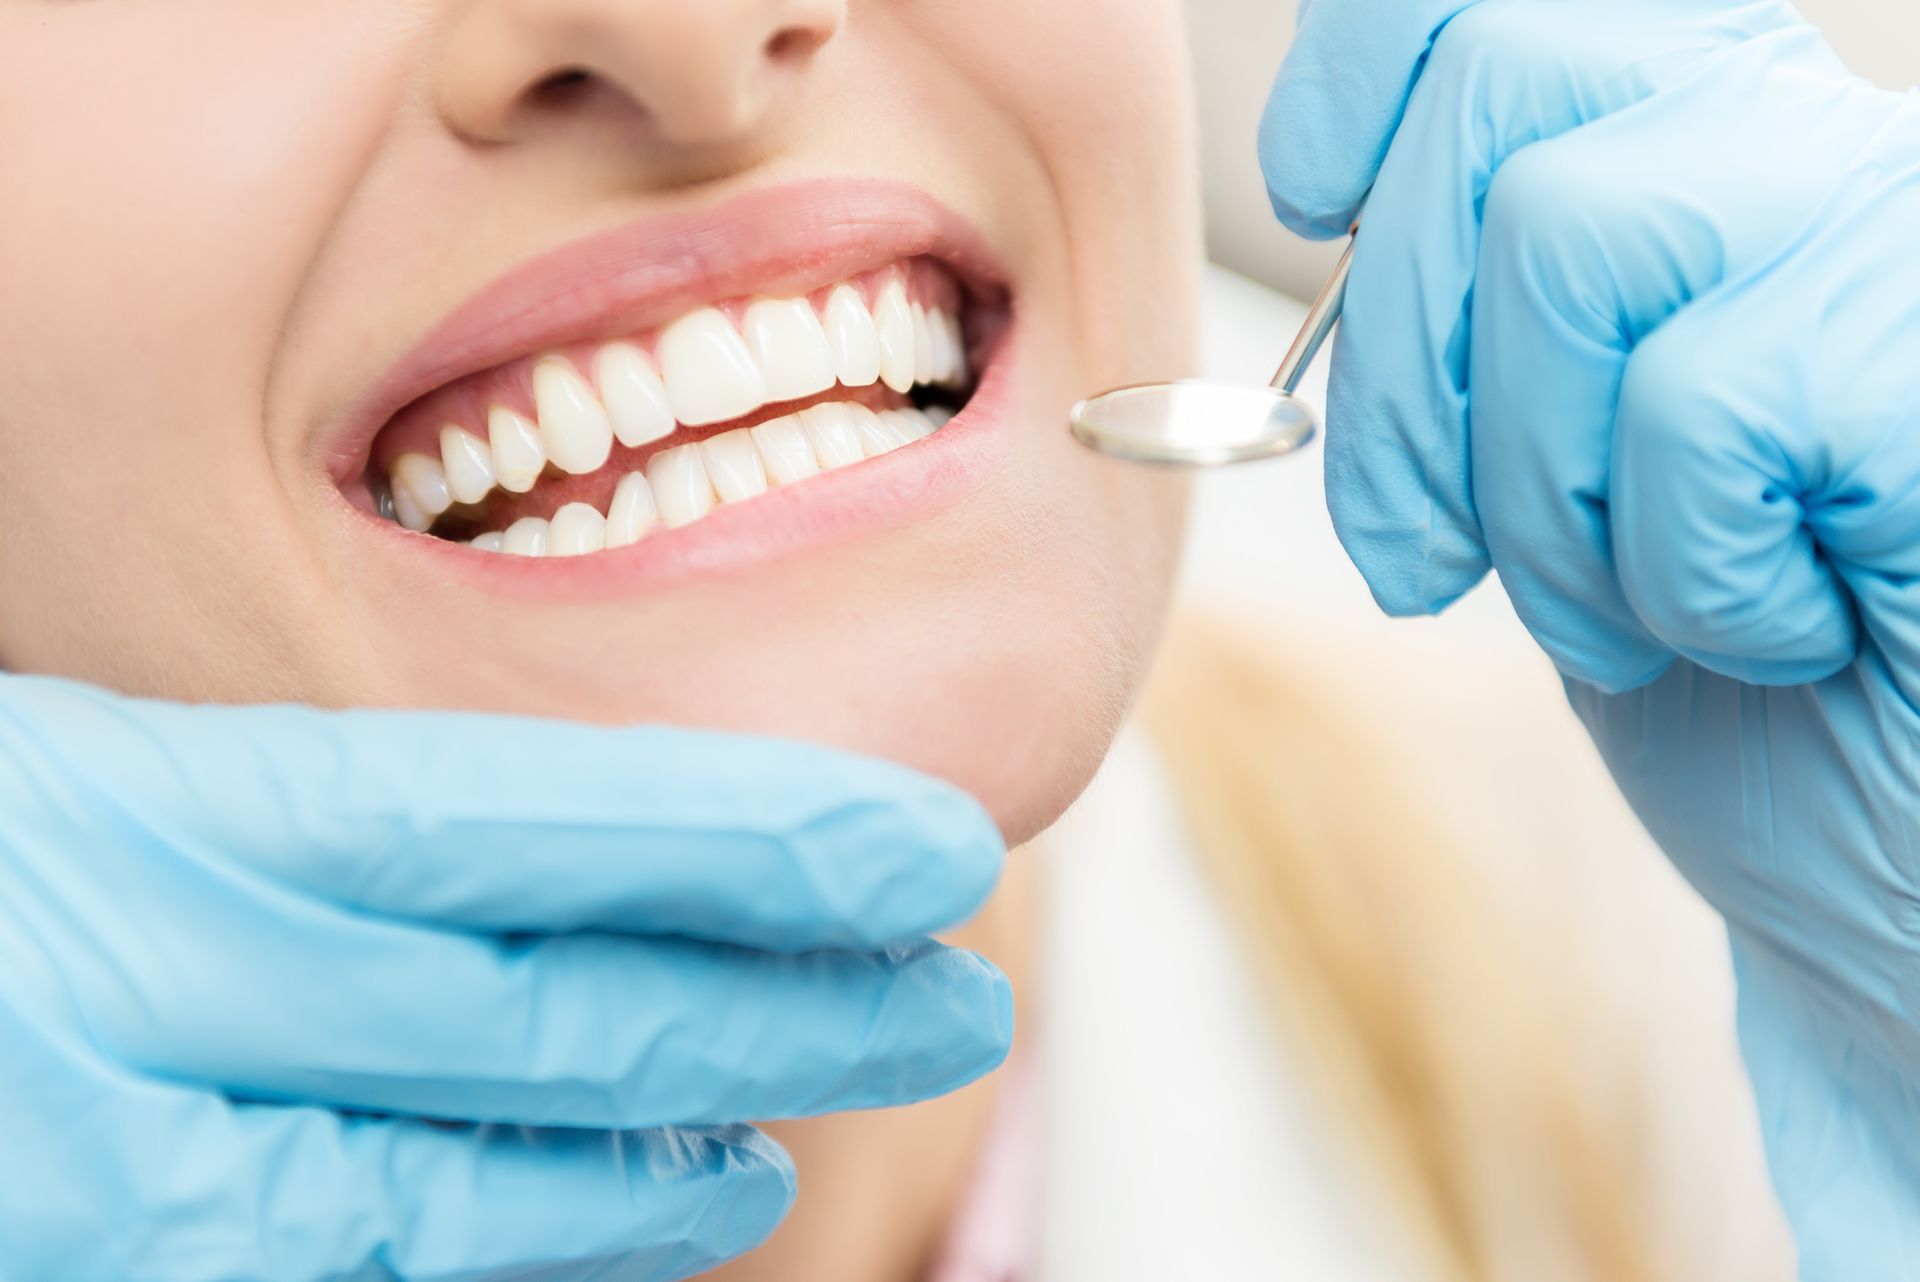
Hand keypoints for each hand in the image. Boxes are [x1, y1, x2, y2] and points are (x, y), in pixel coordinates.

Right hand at [0, 677, 1009, 1281]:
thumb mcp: (90, 787)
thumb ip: (287, 836)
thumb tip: (557, 870)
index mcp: (155, 811)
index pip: (528, 818)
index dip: (748, 832)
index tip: (924, 843)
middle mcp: (145, 989)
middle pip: (550, 1003)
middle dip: (780, 1003)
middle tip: (953, 989)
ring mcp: (117, 1167)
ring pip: (474, 1170)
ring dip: (678, 1148)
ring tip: (813, 1110)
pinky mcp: (106, 1270)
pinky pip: (359, 1265)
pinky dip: (528, 1241)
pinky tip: (652, 1211)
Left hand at [1263, 3, 1919, 1273]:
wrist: (1895, 863)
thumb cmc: (1731, 681)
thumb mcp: (1543, 488)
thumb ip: (1460, 340)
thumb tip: (1323, 218)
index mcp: (1706, 157)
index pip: (1500, 2)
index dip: (1375, 67)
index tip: (1313, 189)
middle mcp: (1817, 154)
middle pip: (1507, 79)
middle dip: (1404, 351)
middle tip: (1422, 552)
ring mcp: (1899, 244)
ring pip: (1575, 233)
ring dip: (1538, 489)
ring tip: (1626, 614)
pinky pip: (1708, 397)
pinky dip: (1681, 569)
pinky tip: (1775, 632)